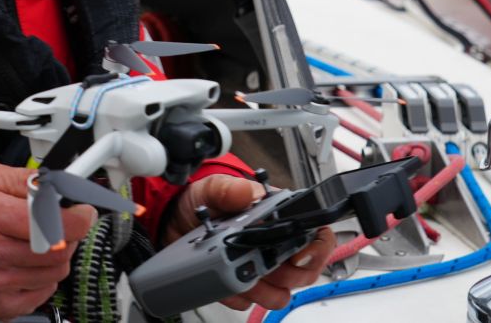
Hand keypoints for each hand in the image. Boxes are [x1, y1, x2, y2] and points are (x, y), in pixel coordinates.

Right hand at [0, 161, 96, 322]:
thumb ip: (22, 178)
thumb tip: (56, 184)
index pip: (50, 222)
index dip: (77, 217)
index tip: (82, 211)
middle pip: (59, 251)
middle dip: (69, 235)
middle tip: (61, 225)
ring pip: (56, 273)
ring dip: (56, 256)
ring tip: (39, 244)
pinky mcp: (0, 308)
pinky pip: (44, 293)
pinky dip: (43, 277)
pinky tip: (27, 265)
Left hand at [163, 175, 333, 312]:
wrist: (174, 220)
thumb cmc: (200, 201)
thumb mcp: (211, 188)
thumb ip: (228, 189)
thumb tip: (247, 192)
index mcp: (277, 216)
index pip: (316, 234)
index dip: (315, 248)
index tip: (298, 254)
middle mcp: (274, 244)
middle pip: (306, 271)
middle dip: (290, 274)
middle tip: (267, 266)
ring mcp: (259, 266)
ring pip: (280, 293)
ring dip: (264, 289)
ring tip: (244, 276)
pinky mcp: (240, 283)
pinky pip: (248, 302)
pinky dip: (237, 295)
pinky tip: (226, 280)